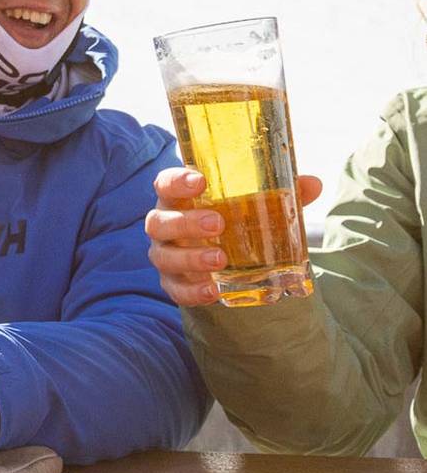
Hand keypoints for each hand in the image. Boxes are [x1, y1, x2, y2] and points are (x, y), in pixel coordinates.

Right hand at [145, 167, 322, 307]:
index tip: (200, 181)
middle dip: (186, 222)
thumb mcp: (253, 205)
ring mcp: (166, 255)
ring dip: (190, 258)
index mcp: (179, 198)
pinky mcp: (173, 283)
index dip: (177, 181)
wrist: (222, 258)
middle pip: (160, 221)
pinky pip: (175, 289)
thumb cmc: (232, 221)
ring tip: (220, 259)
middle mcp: (165, 225)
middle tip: (217, 223)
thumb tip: (312, 183)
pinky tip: (213, 291)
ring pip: (164, 256)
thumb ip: (279, 194)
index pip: (165, 184)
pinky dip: (192, 291)